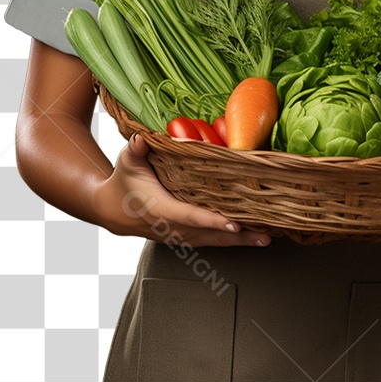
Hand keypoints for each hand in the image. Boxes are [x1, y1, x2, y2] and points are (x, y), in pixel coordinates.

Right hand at [95, 133, 272, 247]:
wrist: (113, 210)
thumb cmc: (124, 180)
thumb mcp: (127, 160)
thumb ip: (136, 149)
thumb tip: (142, 138)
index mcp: (160, 209)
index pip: (190, 217)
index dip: (212, 222)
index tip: (234, 224)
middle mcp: (172, 228)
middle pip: (209, 235)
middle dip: (238, 236)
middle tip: (265, 234)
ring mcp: (179, 236)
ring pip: (213, 242)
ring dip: (240, 241)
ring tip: (267, 237)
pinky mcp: (185, 238)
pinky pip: (211, 242)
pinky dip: (232, 241)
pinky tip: (252, 237)